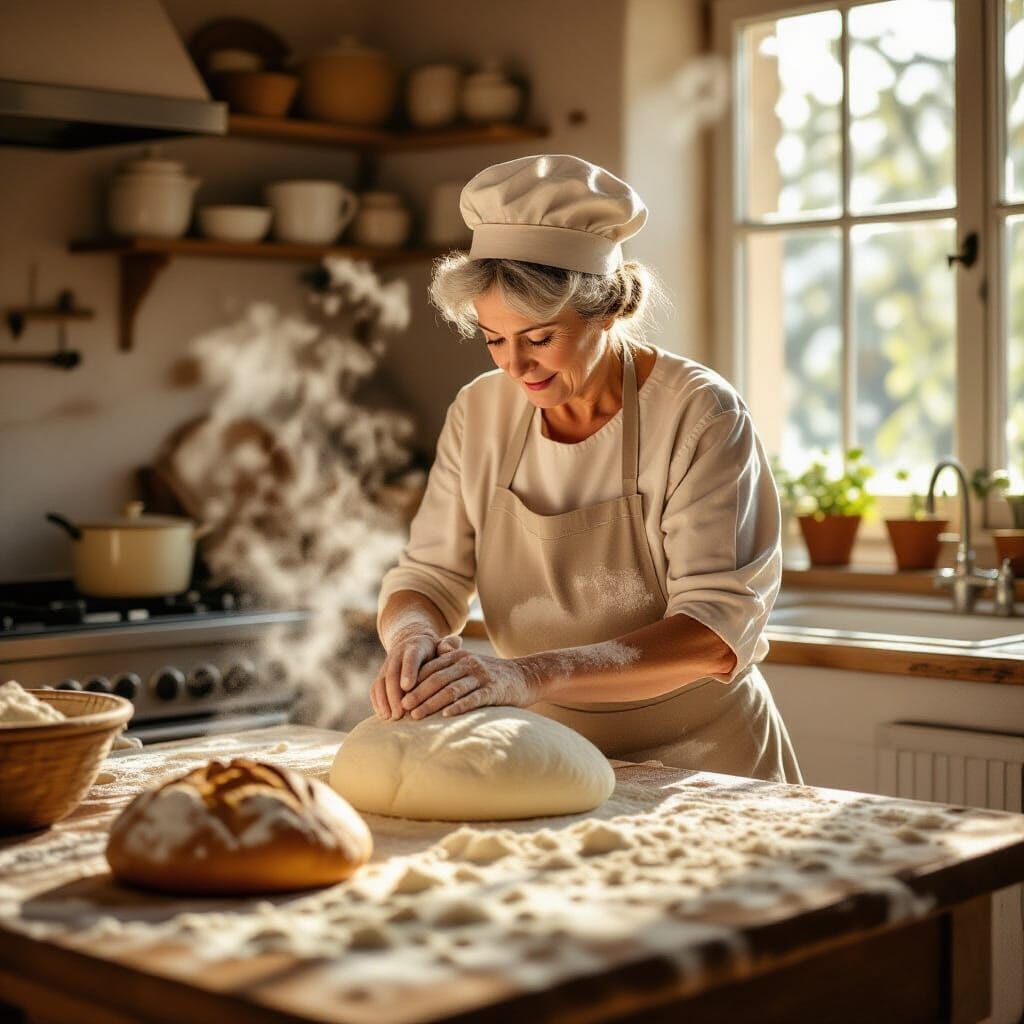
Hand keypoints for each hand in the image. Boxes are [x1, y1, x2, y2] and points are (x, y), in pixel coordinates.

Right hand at [370, 632, 462, 719]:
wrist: (412, 643)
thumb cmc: (432, 650)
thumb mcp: (441, 646)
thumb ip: (448, 647)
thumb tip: (456, 644)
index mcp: (415, 647)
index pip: (411, 658)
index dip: (408, 671)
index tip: (408, 687)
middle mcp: (397, 655)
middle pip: (392, 673)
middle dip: (395, 693)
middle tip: (401, 712)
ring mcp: (387, 665)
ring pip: (381, 681)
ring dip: (385, 700)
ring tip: (392, 717)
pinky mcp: (381, 675)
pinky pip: (375, 688)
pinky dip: (377, 701)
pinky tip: (384, 715)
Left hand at [400, 648, 537, 718]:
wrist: (526, 676)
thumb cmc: (491, 674)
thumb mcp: (469, 664)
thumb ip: (447, 666)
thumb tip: (418, 678)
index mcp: (459, 656)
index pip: (430, 668)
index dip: (413, 682)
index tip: (397, 696)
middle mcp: (468, 663)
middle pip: (437, 679)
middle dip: (417, 694)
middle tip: (402, 708)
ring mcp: (481, 676)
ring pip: (451, 689)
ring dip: (431, 703)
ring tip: (416, 715)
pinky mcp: (493, 690)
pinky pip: (472, 698)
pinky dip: (458, 706)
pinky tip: (445, 715)